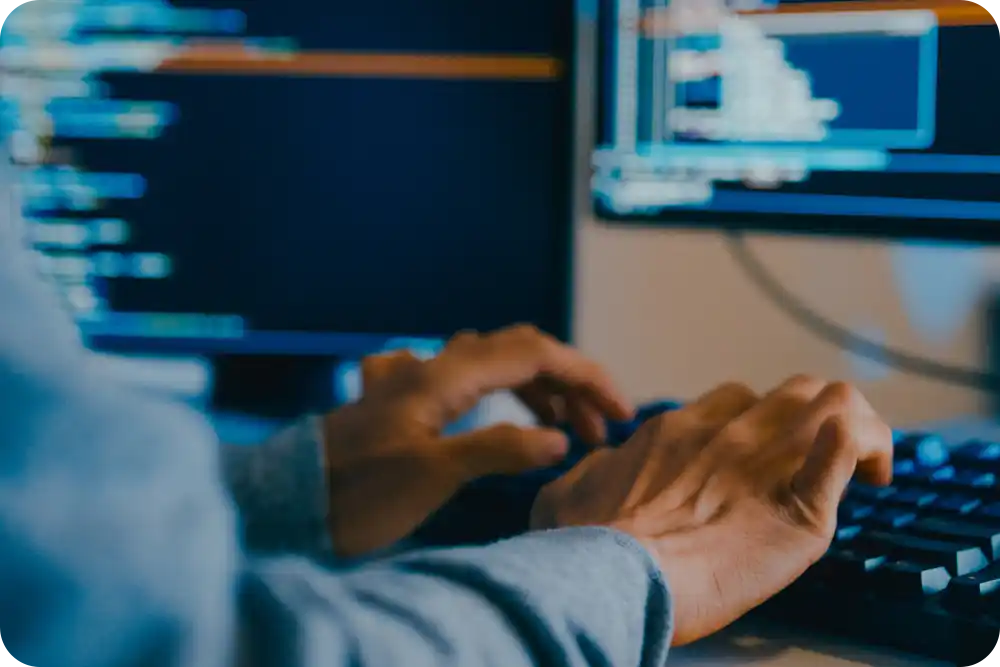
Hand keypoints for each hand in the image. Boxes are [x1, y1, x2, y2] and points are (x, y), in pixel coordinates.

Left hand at [322, 325, 634, 557]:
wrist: (285, 505)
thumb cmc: (354, 493)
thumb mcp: (432, 474)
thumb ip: (497, 448)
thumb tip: (558, 438)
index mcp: (443, 375)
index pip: (533, 354)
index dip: (586, 376)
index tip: (622, 412)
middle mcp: (430, 366)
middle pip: (517, 352)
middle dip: (567, 383)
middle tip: (600, 428)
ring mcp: (411, 380)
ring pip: (491, 366)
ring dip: (535, 391)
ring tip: (567, 430)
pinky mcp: (399, 401)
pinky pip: (463, 381)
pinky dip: (499, 396)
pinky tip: (504, 417)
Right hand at [531, 376, 892, 645]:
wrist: (615, 575)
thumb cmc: (586, 543)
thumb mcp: (564, 493)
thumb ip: (592, 471)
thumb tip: (604, 468)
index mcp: (676, 431)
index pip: (736, 399)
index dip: (758, 420)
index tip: (763, 453)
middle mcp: (726, 435)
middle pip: (793, 391)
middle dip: (814, 416)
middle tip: (819, 454)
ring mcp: (765, 464)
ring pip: (833, 403)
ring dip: (857, 424)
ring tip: (864, 464)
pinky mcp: (799, 510)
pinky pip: (847, 451)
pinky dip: (867, 450)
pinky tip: (872, 473)